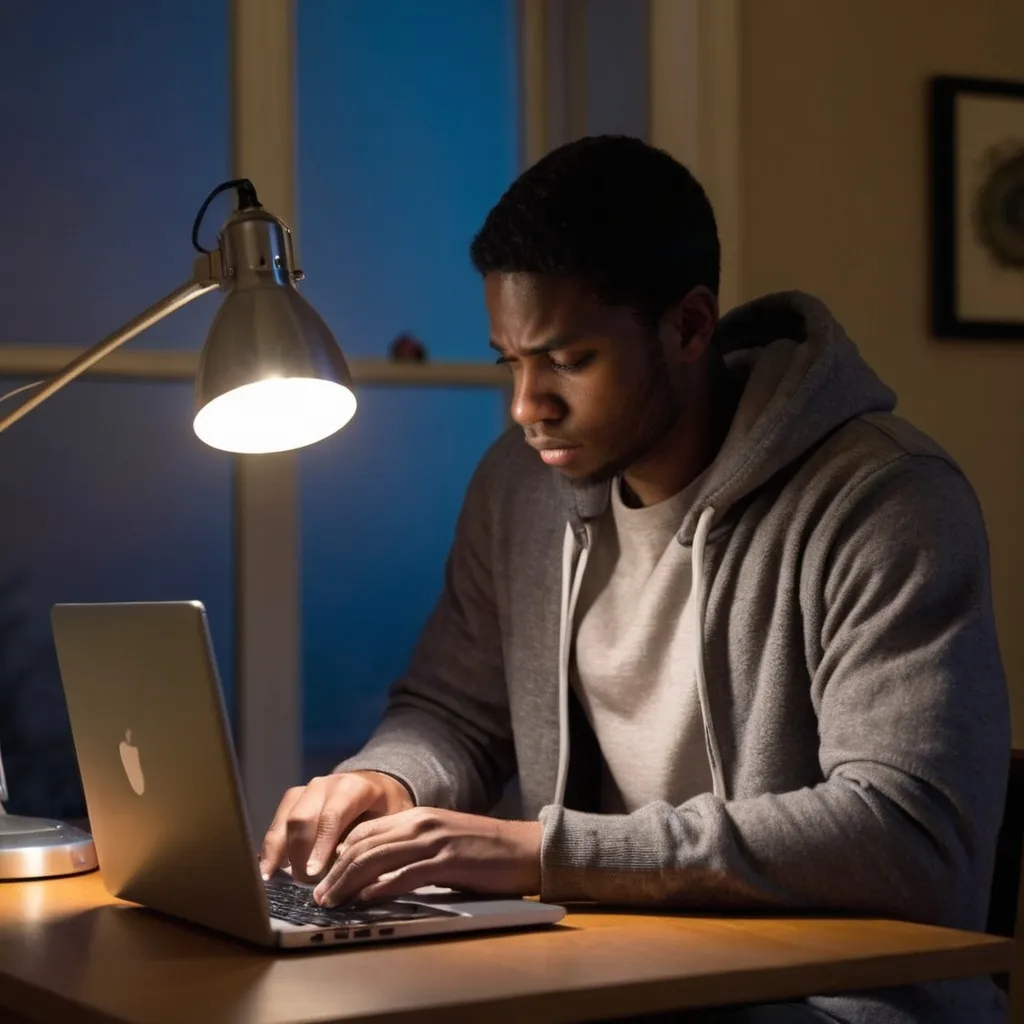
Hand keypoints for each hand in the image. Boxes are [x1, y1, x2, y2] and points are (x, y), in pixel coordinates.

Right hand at [260, 771, 414, 883]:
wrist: (378, 786)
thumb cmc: (386, 809)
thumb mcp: (389, 823)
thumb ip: (369, 842)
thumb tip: (346, 873)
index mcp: (354, 787)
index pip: (332, 816)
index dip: (320, 845)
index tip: (313, 874)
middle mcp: (326, 784)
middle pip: (303, 818)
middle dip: (299, 854)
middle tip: (303, 885)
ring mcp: (307, 789)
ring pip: (285, 819)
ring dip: (278, 851)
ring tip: (273, 879)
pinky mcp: (294, 799)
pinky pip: (277, 821)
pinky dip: (270, 846)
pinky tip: (267, 869)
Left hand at [311, 808, 541, 906]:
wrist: (524, 848)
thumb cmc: (483, 851)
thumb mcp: (441, 841)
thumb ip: (410, 849)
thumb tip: (375, 873)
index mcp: (417, 816)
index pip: (365, 831)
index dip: (337, 854)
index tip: (322, 877)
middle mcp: (421, 823)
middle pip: (364, 844)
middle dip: (335, 871)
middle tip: (318, 895)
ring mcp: (434, 841)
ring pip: (378, 858)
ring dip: (349, 882)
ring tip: (332, 901)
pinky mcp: (449, 861)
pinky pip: (406, 873)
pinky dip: (381, 887)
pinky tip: (366, 899)